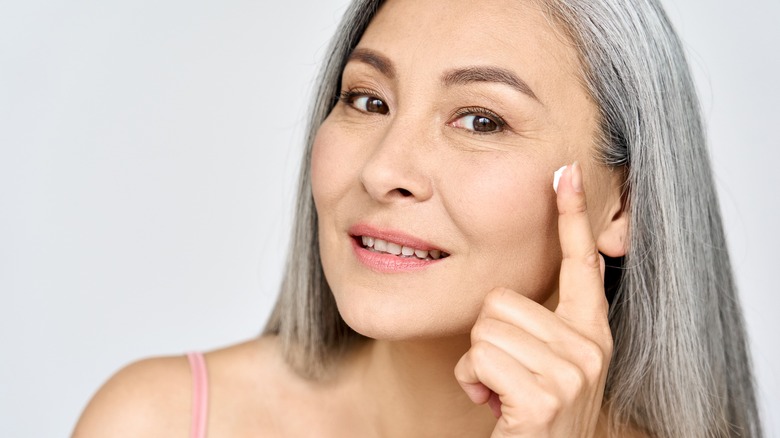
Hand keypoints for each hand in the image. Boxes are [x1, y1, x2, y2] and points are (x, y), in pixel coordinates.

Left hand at [454, 162, 612, 437]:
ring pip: (485, 328)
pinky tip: (495, 407)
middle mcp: (590, 347)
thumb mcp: (546, 364)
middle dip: (486, 339)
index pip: (581, 264)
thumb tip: (531, 284)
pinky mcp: (545, 396)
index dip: (572, 217)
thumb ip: (542, 323)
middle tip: (506, 377)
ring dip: (478, 364)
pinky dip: (473, 384)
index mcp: (590, 333)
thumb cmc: (532, 413)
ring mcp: (572, 372)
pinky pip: (479, 358)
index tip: (563, 173)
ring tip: (502, 392)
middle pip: (501, 300)